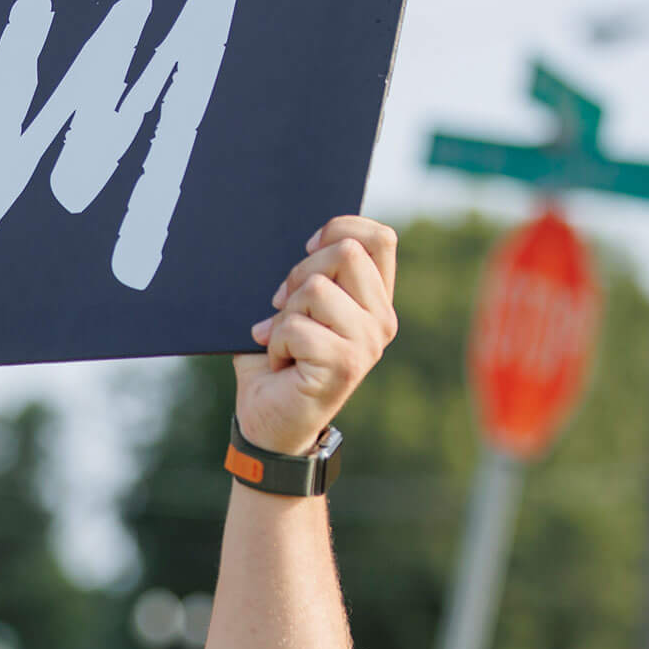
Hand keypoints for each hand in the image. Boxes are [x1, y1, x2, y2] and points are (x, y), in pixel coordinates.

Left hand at [234, 215, 397, 455]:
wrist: (268, 420)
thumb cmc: (279, 360)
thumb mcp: (296, 307)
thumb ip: (313, 275)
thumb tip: (308, 240)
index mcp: (375, 300)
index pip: (380, 238)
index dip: (339, 229)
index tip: (308, 249)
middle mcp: (381, 320)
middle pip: (345, 252)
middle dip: (299, 273)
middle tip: (283, 307)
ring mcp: (367, 342)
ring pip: (316, 287)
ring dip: (284, 314)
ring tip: (284, 342)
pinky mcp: (345, 364)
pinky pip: (296, 326)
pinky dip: (275, 342)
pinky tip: (281, 362)